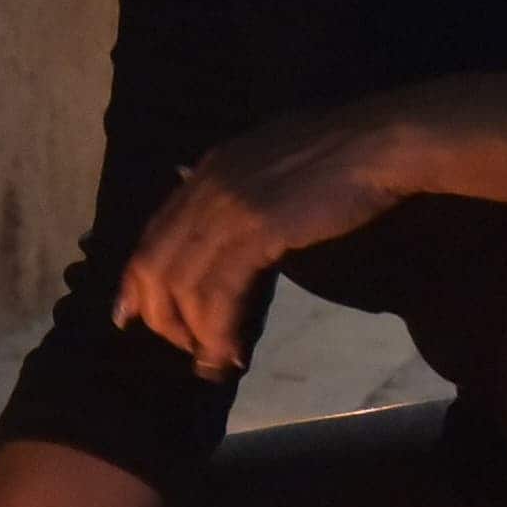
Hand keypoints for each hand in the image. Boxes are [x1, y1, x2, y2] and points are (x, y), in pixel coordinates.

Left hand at [116, 104, 408, 377]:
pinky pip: (219, 291)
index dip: (135, 279)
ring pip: (183, 283)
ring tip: (211, 363)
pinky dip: (219, 329)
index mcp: (209, 170)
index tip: (128, 316)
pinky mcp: (255, 228)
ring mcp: (226, 206)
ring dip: (193, 332)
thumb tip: (213, 203)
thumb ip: (239, 185)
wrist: (378, 143)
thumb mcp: (273, 162)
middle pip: (155, 262)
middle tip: (183, 350)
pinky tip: (231, 352)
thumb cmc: (341, 155)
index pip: (153, 231)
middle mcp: (206, 186)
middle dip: (161, 316)